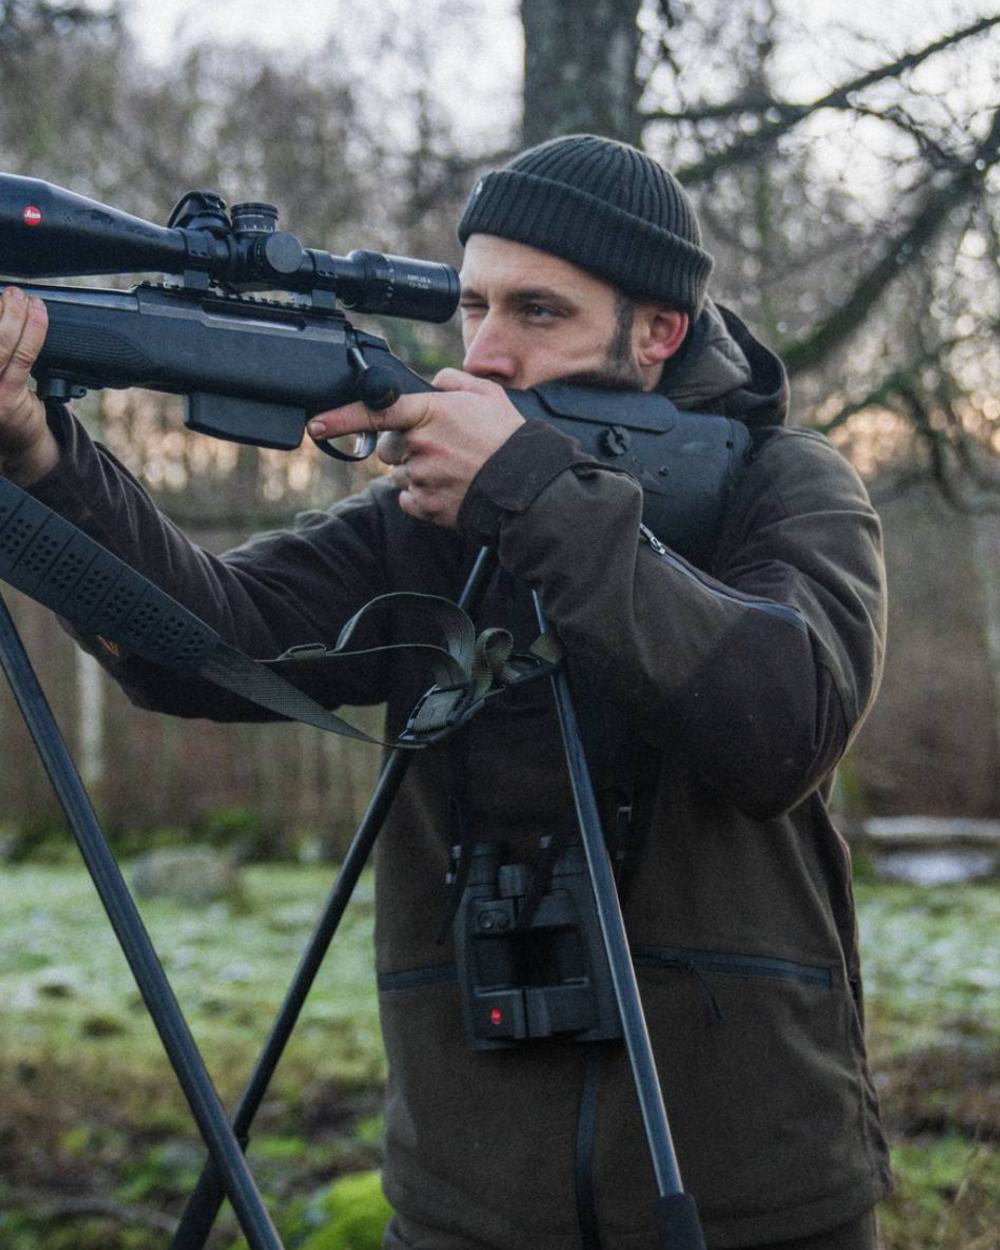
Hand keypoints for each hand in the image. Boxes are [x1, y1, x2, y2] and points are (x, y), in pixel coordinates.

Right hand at [0, 287, 58, 485]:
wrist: (17, 441)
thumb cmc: (1, 401)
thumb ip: (0, 348)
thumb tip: (5, 306)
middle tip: (11, 291)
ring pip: (0, 343)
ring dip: (15, 315)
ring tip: (24, 299)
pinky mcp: (6, 397)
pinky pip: (22, 357)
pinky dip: (33, 331)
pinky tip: (38, 315)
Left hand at [307, 369, 523, 526]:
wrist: (528, 485)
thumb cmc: (509, 438)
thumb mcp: (487, 394)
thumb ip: (453, 380)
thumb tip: (433, 382)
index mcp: (430, 413)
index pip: (375, 411)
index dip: (341, 418)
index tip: (316, 424)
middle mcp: (421, 446)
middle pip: (388, 448)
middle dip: (404, 447)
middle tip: (439, 447)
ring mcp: (422, 479)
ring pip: (399, 475)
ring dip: (416, 472)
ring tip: (452, 469)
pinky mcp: (428, 507)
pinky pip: (409, 501)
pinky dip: (423, 497)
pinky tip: (450, 488)